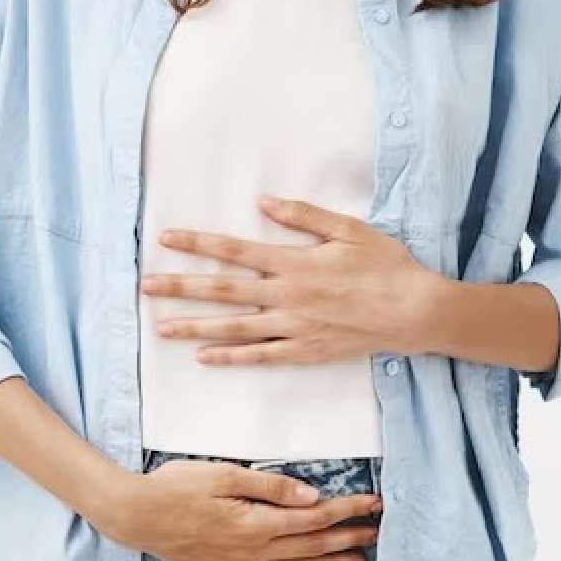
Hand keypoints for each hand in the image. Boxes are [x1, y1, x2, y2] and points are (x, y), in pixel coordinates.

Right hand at [105, 458, 382, 560]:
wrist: (137, 517)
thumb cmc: (178, 486)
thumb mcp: (224, 473)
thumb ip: (270, 486)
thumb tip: (311, 496)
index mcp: (256, 523)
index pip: (315, 519)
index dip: (348, 510)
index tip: (373, 503)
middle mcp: (253, 552)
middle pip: (312, 548)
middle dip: (349, 539)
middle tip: (377, 533)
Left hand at [141, 195, 450, 366]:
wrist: (415, 311)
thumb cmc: (385, 264)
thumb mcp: (347, 229)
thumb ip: (303, 216)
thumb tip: (264, 202)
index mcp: (294, 262)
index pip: (234, 250)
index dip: (198, 244)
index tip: (166, 239)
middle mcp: (287, 296)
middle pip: (223, 291)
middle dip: (181, 287)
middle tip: (146, 286)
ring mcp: (294, 327)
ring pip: (234, 328)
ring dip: (195, 326)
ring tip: (161, 327)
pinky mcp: (306, 351)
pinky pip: (261, 357)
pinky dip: (231, 358)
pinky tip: (206, 357)